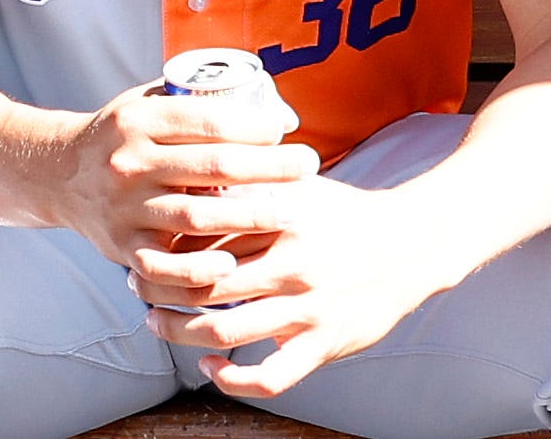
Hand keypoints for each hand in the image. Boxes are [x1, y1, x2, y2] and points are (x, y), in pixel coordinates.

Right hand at [46, 81, 321, 285]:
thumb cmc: (124, 135)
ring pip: (196, 217)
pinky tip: (231, 267)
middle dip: (269, 167)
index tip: (286, 130)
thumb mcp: (150, 102)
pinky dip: (196, 270)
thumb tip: (278, 114)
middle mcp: (129, 163)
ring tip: (289, 213)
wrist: (58, 174)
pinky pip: (161, 267)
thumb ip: (202, 101)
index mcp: (140, 120)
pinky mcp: (120, 247)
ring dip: (249, 217)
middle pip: (213, 167)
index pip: (209, 120)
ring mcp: (124, 208)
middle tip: (309, 166)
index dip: (255, 125)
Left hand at [138, 174, 456, 397]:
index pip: (206, 236)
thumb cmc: (345, 213)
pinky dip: (233, 378)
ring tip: (159, 324)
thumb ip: (252, 181)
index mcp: (283, 220)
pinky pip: (269, 377)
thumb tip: (194, 171)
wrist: (412, 244)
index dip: (164, 246)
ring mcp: (308, 308)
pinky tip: (212, 367)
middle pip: (204, 286)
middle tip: (138, 288)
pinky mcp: (324, 344)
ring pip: (225, 332)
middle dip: (160, 291)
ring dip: (181, 334)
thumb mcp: (301, 185)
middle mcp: (292, 265)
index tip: (140, 247)